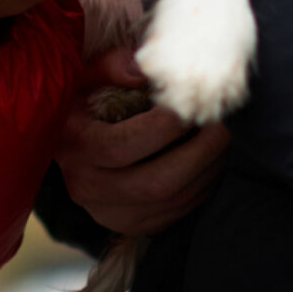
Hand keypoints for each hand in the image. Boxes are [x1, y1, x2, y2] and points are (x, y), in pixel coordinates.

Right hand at [56, 49, 231, 236]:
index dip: (164, 127)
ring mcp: (111, 213)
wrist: (69, 144)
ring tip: (222, 139)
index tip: (190, 104)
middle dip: (200, 153)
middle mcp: (89, 187)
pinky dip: (203, 187)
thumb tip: (145, 73)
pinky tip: (212, 161)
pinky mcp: (133, 225)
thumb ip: (114, 66)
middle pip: (157, 183)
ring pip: (172, 202)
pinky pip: (178, 213)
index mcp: (76, 147)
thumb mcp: (87, 75)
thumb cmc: (84, 101)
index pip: (122, 146)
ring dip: (209, 170)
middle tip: (222, 124)